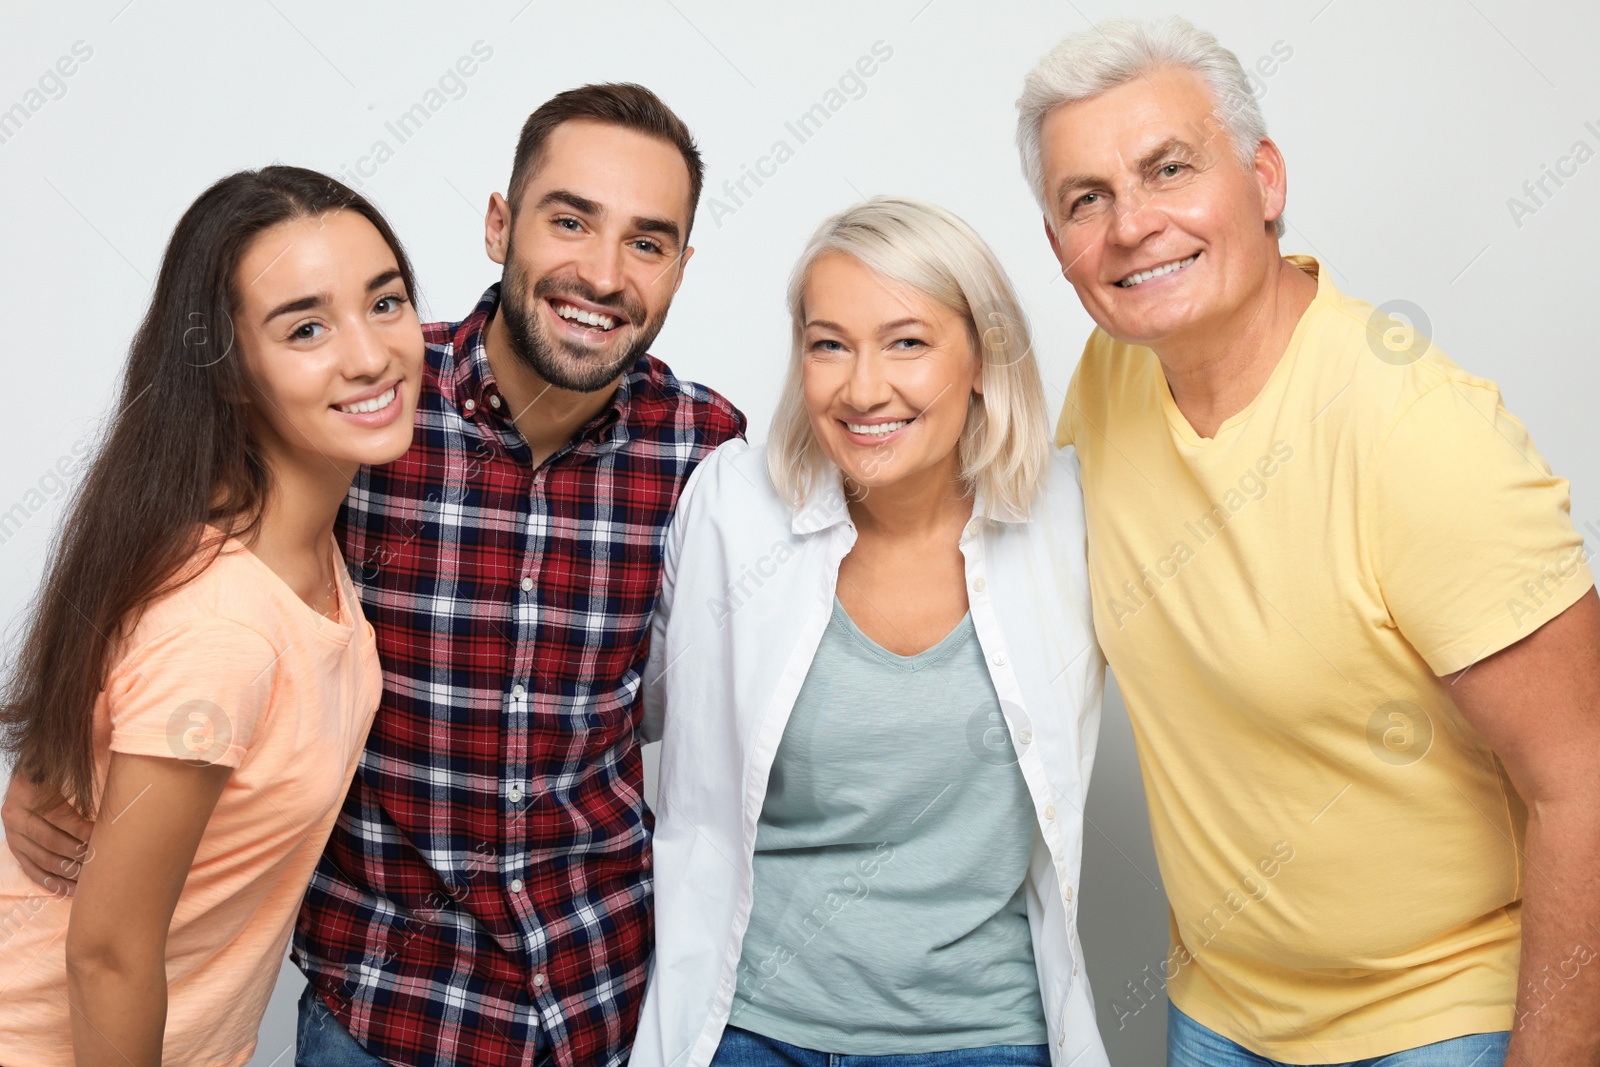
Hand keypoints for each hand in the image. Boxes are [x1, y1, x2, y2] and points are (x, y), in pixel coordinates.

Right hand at [1, 772, 93, 893]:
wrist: (28, 774)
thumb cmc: (55, 771)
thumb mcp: (63, 769)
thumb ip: (81, 779)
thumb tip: (115, 799)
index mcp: (27, 792)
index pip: (58, 816)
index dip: (81, 829)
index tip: (102, 837)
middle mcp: (14, 814)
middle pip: (49, 841)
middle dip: (77, 854)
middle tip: (100, 862)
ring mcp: (11, 834)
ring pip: (41, 859)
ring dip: (68, 871)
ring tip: (90, 879)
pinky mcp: (14, 848)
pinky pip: (31, 869)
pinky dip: (51, 881)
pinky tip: (70, 890)